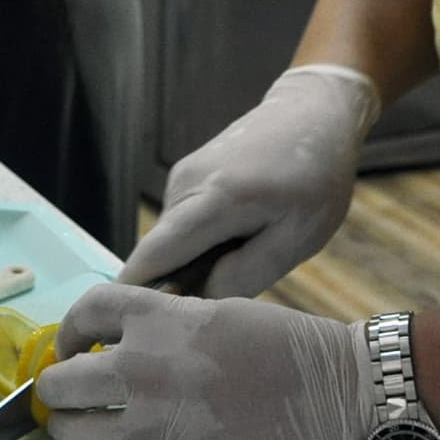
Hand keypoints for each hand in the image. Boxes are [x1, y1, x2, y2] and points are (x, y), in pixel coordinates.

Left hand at [39, 283, 372, 439]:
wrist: (338, 399)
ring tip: (79, 428)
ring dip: (70, 430)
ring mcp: (153, 420)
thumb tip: (128, 344)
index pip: (84, 310)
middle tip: (65, 394)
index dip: (71, 329)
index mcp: (159, 318)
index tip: (72, 343)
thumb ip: (166, 328)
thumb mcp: (218, 314)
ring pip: (74, 433)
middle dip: (56, 388)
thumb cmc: (291, 351)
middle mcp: (143, 366)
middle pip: (60, 381)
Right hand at [116, 65, 379, 297]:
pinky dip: (197, 239)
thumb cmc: (316, 178)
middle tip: (216, 303)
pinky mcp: (183, 173)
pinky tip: (237, 233)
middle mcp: (186, 184)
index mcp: (217, 200)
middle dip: (173, 283)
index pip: (155, 256)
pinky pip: (180, 221)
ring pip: (170, 238)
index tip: (123, 328)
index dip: (133, 293)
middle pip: (158, 252)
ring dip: (191, 259)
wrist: (311, 112)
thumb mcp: (298, 237)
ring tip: (242, 255)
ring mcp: (181, 175)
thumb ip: (245, 274)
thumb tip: (197, 301)